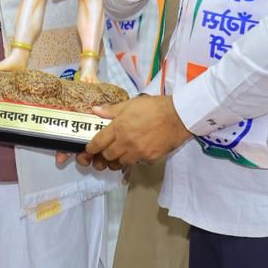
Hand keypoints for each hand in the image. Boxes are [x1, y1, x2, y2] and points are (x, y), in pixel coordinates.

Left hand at [74, 94, 190, 170]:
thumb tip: (95, 111)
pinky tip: (136, 152)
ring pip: (120, 164)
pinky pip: (137, 163)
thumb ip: (111, 110)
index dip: (91, 149)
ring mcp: (138, 152)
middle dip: (103, 156)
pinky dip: (134, 159)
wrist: (177, 116)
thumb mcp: (130, 104)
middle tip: (104, 153)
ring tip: (118, 155)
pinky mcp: (149, 159)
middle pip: (107, 157)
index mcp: (118, 127)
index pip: (98, 143)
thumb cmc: (153, 107)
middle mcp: (126, 142)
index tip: (89, 150)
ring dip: (117, 160)